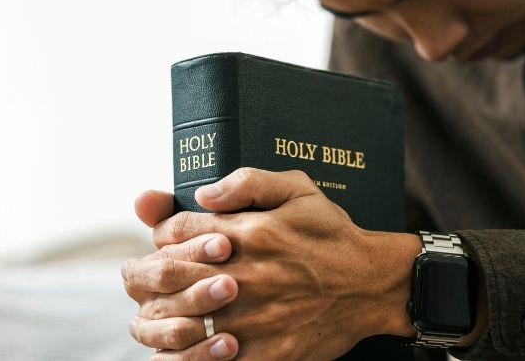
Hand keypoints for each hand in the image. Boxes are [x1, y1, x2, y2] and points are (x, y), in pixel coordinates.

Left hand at [141, 168, 419, 359]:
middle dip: (152, 273)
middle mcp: (246, 274)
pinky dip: (192, 354)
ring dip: (166, 313)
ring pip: (183, 319)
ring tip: (166, 308)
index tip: (165, 239)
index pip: (174, 231)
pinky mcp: (266, 351)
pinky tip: (189, 344)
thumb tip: (204, 192)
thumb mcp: (297, 190)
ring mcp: (254, 317)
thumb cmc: (332, 235)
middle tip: (151, 275)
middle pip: (169, 275)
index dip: (161, 234)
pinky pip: (212, 359)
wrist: (373, 286)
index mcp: (249, 232)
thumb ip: (247, 182)